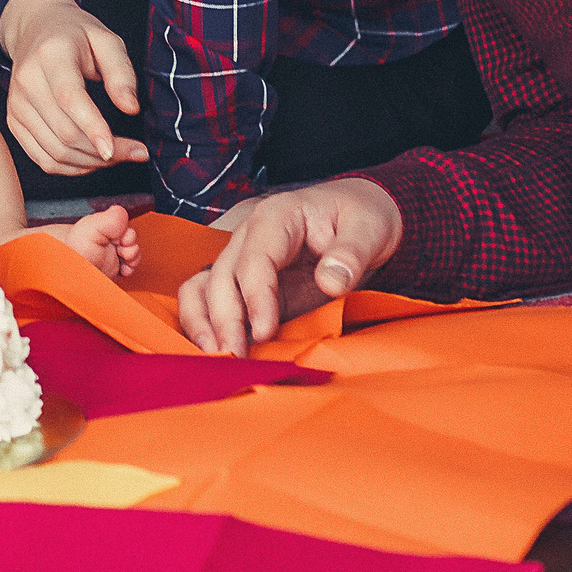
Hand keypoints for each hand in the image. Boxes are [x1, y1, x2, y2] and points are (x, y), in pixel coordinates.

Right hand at [0, 0, 146, 175]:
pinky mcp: (14, 121)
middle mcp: (27, 81)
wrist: (35, 30)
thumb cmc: (76, 35)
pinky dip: (71, 168)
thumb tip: (130, 108)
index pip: (69, 98)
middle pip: (64, 132)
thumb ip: (121, 73)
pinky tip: (92, 160)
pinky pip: (42, 158)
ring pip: (54, 152)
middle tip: (135, 152)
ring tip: (118, 156)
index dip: (93, 128)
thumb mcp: (106, 40)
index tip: (117, 149)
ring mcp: (16, 104)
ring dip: (91, 163)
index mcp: (51, 55)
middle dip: (104, 153)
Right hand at [176, 178, 401, 355]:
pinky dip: (204, 322)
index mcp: (276, 217)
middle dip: (225, 319)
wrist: (356, 214)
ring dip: (203, 322)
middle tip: (236, 357)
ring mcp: (242, 259)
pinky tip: (216, 348)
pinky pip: (208, 298)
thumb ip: (351, 254)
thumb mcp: (369, 228)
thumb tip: (330, 281)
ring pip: (202, 286)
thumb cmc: (360, 217)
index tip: (264, 332)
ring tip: (216, 355)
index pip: (255, 259)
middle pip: (221, 276)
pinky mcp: (244, 283)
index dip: (256, 297)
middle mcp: (249, 236)